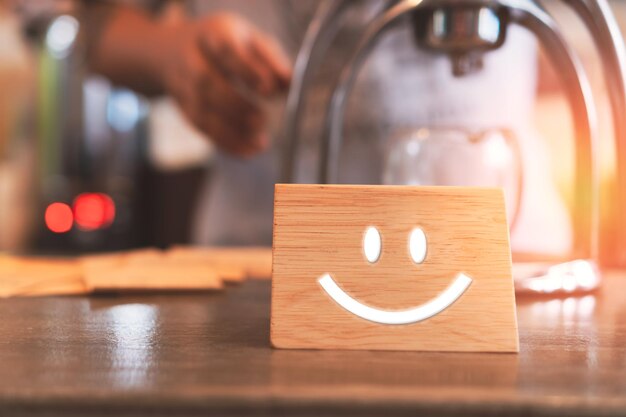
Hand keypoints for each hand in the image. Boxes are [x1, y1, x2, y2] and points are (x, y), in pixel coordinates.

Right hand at [160, 13, 290, 155]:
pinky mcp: (185, 109)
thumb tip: (290, 84)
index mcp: (214, 34)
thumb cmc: (226, 45)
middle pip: (206, 81)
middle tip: (262, 121)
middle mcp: (193, 59)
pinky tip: (248, 151)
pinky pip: (203, 129)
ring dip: (231, 131)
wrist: (174, 50)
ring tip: (260, 143)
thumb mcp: (250, 40)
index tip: (268, 90)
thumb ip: (272, 60)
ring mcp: (184, 86)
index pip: (227, 50)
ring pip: (201, 111)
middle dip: (235, 104)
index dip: (247, 70)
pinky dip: (226, 143)